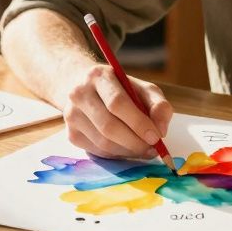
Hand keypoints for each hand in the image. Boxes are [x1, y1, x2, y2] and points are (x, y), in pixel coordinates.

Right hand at [56, 64, 172, 158]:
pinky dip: (117, 154)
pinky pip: (97, 151)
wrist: (83, 88)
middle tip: (153, 149)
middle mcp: (79, 94)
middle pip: (108, 126)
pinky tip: (127, 148)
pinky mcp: (71, 134)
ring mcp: (71, 115)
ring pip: (103, 143)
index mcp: (98, 76)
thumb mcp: (142, 88)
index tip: (156, 137)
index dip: (138, 122)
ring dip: (128, 151)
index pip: (117, 103)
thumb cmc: (119, 89)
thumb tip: (161, 130)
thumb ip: (158, 105)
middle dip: (135, 142)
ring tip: (144, 149)